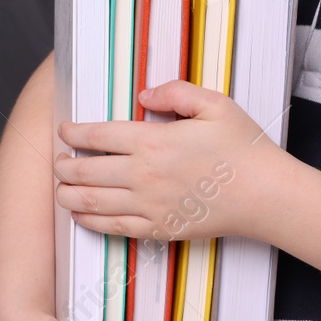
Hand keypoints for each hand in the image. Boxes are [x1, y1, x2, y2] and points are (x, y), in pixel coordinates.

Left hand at [55, 79, 281, 244]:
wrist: (264, 194)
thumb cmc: (242, 148)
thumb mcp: (214, 104)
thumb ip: (176, 92)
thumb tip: (144, 93)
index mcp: (154, 140)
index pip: (99, 135)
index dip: (74, 133)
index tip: (63, 130)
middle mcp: (144, 175)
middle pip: (87, 170)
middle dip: (64, 165)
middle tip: (56, 160)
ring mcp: (149, 205)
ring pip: (92, 202)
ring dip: (69, 194)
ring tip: (59, 188)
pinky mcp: (158, 228)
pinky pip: (113, 228)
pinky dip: (90, 222)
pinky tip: (80, 215)